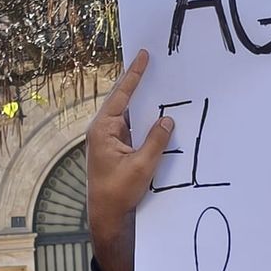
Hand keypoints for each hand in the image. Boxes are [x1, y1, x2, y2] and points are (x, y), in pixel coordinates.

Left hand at [86, 50, 174, 270]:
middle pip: (124, 100)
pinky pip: (133, 128)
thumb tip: (167, 120)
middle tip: (153, 62)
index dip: (134, 75)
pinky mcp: (116, 148)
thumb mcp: (142, 165)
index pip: (121, 96)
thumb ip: (156, 140)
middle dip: (139, 83)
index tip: (143, 55)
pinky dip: (145, 121)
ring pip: (130, 114)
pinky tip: (159, 115)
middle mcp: (103, 131)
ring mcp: (109, 139)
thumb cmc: (118, 192)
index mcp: (102, 130)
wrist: (106, 215)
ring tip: (161, 84)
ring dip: (144, 103)